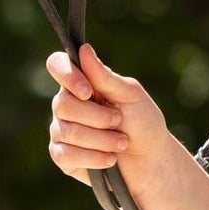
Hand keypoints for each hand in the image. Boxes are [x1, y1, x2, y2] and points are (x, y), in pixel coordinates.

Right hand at [46, 43, 174, 200]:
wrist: (150, 160)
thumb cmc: (143, 122)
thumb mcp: (131, 96)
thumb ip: (106, 77)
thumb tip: (84, 49)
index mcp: (82, 83)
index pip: (57, 66)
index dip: (67, 76)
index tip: (88, 92)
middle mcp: (66, 104)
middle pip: (63, 105)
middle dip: (97, 117)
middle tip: (119, 121)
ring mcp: (61, 130)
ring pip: (67, 131)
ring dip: (101, 139)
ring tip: (122, 143)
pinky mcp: (62, 156)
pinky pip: (65, 155)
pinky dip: (92, 158)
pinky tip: (110, 159)